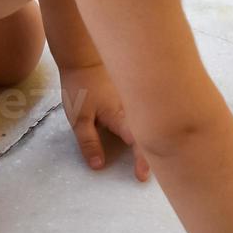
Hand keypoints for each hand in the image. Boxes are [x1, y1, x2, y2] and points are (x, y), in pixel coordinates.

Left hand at [59, 63, 150, 181]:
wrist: (83, 56)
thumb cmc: (80, 86)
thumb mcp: (78, 117)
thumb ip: (88, 141)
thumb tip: (99, 165)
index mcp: (119, 116)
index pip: (136, 141)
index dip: (142, 160)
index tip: (142, 176)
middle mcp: (132, 108)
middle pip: (149, 132)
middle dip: (153, 152)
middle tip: (152, 170)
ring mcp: (134, 98)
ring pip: (150, 120)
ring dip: (153, 136)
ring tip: (155, 154)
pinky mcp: (132, 93)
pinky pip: (145, 110)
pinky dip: (149, 122)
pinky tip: (149, 129)